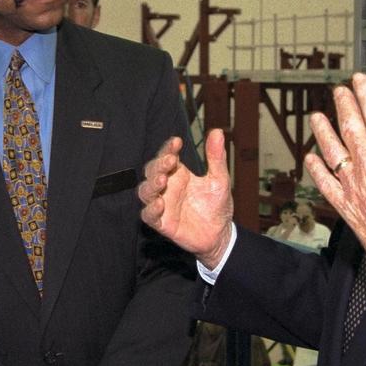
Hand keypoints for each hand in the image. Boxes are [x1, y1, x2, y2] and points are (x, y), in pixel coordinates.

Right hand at [138, 131, 233, 267]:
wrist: (220, 234)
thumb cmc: (217, 205)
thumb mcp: (219, 179)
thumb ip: (216, 157)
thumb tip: (217, 131)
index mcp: (179, 173)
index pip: (167, 156)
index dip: (168, 148)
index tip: (177, 142)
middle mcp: (167, 187)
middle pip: (152, 171)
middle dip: (158, 164)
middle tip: (170, 160)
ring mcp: (162, 204)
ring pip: (145, 191)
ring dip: (151, 184)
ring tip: (162, 180)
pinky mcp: (162, 223)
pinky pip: (148, 215)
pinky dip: (151, 209)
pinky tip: (160, 204)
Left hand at [304, 73, 365, 311]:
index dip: (365, 93)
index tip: (359, 80)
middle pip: (351, 127)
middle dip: (344, 105)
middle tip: (339, 91)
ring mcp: (355, 187)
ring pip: (332, 151)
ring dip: (323, 131)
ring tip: (316, 116)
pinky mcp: (347, 207)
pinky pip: (326, 183)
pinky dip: (316, 169)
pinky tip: (311, 158)